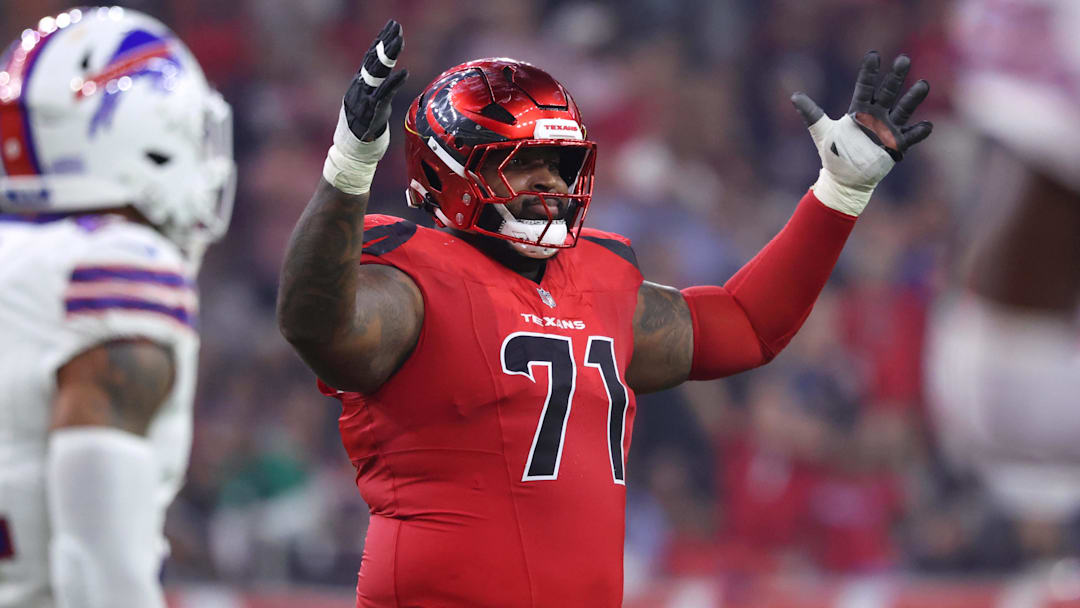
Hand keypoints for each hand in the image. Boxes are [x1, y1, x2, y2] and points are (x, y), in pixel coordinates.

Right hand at [345, 19, 407, 141]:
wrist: (353, 144)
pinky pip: (384, 94)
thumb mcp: (371, 97)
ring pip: (378, 72)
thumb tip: (387, 68)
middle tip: (396, 26)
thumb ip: (378, 82)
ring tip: (400, 40)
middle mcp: (360, 85)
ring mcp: (365, 96)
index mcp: (360, 81)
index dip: (381, 39)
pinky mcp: (372, 110)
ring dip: (389, 55)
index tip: (392, 25)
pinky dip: (394, 83)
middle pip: (374, 58)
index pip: (371, 55)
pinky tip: (404, 72)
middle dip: (386, 41)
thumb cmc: (365, 120)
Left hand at [790, 51, 931, 215]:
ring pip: (903, 110)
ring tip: (924, 84)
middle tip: (904, 60)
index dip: (869, 72)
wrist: (844, 179)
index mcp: (859, 110)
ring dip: (913, 98)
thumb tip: (794, 95)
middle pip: (888, 92)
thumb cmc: (834, 154)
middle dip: (895, 77)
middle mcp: (877, 116)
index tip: (874, 55)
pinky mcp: (895, 146)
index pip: (865, 87)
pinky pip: (910, 137)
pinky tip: (927, 125)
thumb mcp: (821, 132)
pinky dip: (918, 132)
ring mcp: (888, 129)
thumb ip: (811, 113)